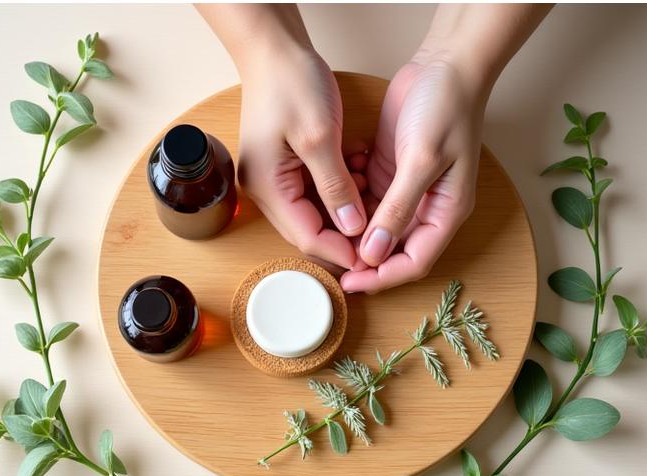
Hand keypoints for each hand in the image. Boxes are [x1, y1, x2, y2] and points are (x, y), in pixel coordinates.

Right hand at [237, 47, 365, 269]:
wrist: (273, 48)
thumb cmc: (289, 83)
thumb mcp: (319, 137)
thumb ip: (336, 187)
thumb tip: (352, 227)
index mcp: (267, 187)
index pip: (306, 237)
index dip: (341, 249)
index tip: (373, 256)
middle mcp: (265, 189)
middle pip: (309, 229)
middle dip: (345, 233)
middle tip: (380, 232)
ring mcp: (273, 177)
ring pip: (315, 211)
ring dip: (345, 208)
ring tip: (374, 196)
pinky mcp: (284, 164)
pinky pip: (314, 190)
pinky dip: (339, 188)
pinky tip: (360, 173)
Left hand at [341, 56, 487, 292]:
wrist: (446, 64)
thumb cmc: (446, 109)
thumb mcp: (421, 160)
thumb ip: (398, 208)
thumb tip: (374, 253)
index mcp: (445, 212)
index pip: (413, 262)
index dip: (381, 277)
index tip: (349, 283)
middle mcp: (427, 207)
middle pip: (391, 248)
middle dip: (360, 255)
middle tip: (326, 255)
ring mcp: (406, 189)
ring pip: (374, 224)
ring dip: (351, 223)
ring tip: (325, 215)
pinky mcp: (389, 170)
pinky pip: (365, 196)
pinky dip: (350, 193)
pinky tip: (339, 177)